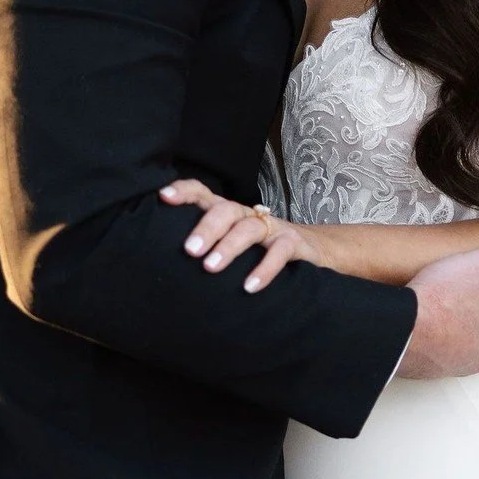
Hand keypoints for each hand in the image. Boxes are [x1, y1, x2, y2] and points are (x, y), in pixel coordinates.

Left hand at [159, 179, 330, 291]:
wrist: (316, 250)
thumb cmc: (262, 250)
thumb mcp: (234, 244)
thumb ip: (208, 247)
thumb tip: (162, 265)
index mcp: (228, 214)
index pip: (204, 194)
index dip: (184, 192)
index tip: (163, 197)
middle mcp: (248, 215)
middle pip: (226, 211)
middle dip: (206, 228)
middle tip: (188, 251)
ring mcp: (273, 228)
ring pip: (249, 229)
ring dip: (229, 247)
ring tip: (210, 267)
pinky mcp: (294, 244)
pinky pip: (279, 252)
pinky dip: (264, 269)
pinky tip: (249, 286)